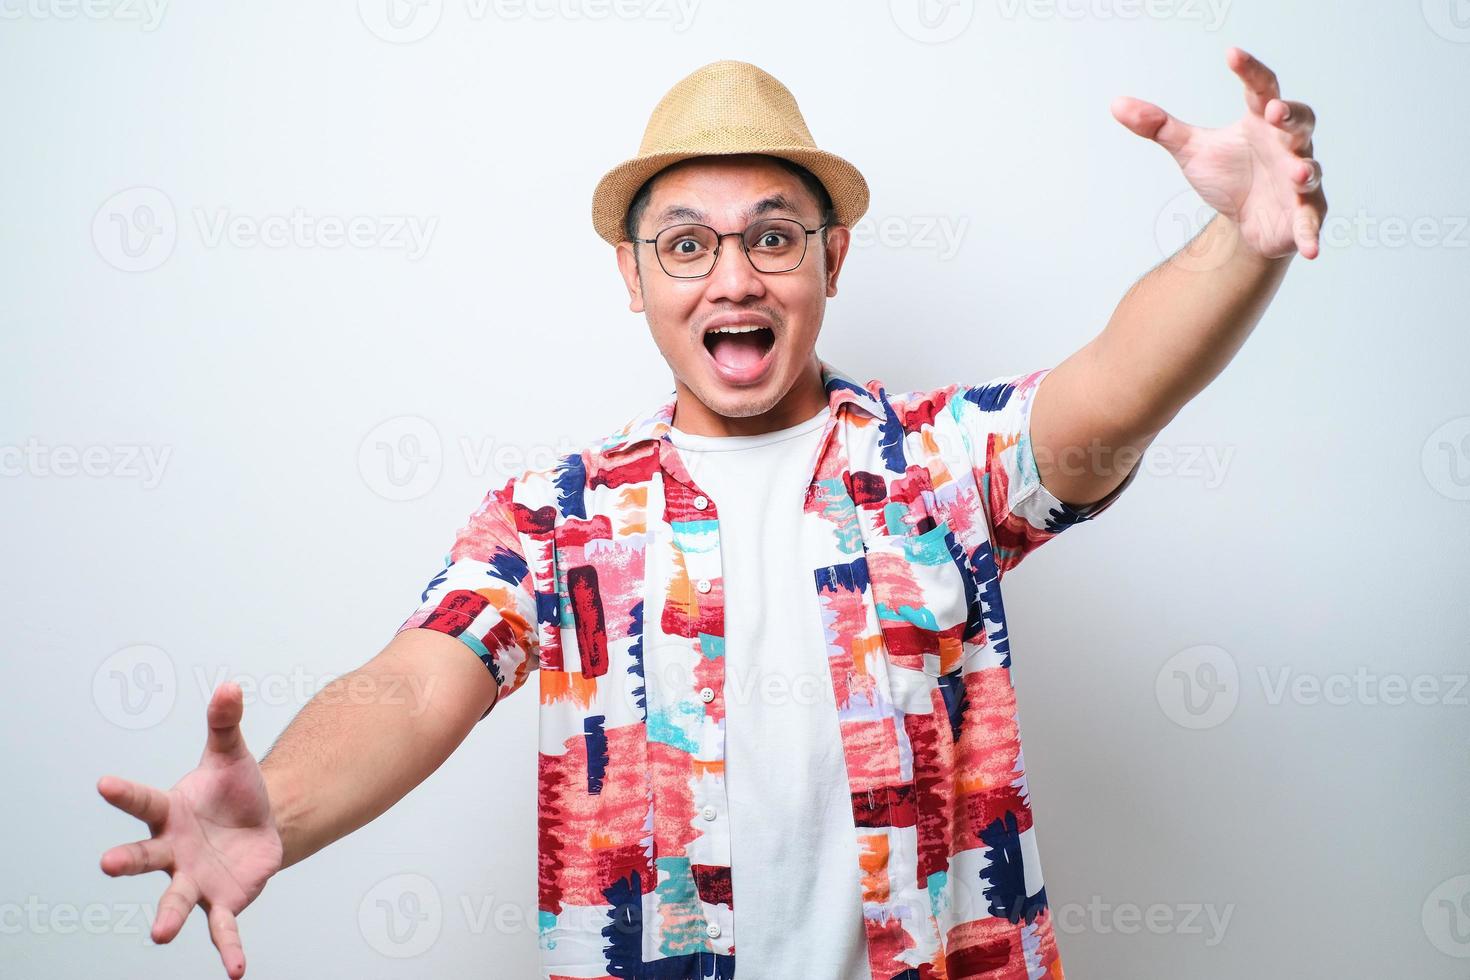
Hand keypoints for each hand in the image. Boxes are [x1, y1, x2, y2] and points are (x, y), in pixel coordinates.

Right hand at [97, 682, 282, 978]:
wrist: (259, 823)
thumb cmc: (233, 789)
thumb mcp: (231, 754)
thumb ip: (225, 722)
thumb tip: (230, 685)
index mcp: (169, 812)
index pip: (143, 801)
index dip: (124, 793)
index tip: (103, 783)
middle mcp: (173, 850)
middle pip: (144, 857)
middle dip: (126, 860)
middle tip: (105, 864)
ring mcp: (195, 879)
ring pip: (176, 899)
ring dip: (167, 916)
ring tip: (157, 934)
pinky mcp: (224, 900)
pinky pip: (223, 929)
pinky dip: (229, 950)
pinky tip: (238, 972)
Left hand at [1111, 46, 1327, 259]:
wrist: (1245, 222)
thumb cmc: (1228, 175)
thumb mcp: (1191, 151)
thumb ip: (1159, 127)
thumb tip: (1117, 105)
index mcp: (1262, 122)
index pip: (1261, 88)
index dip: (1249, 71)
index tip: (1231, 55)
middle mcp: (1287, 146)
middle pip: (1299, 122)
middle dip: (1291, 117)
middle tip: (1274, 112)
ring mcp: (1300, 180)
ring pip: (1310, 168)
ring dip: (1306, 170)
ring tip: (1297, 172)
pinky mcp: (1303, 213)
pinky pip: (1310, 221)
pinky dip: (1310, 233)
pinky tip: (1310, 250)